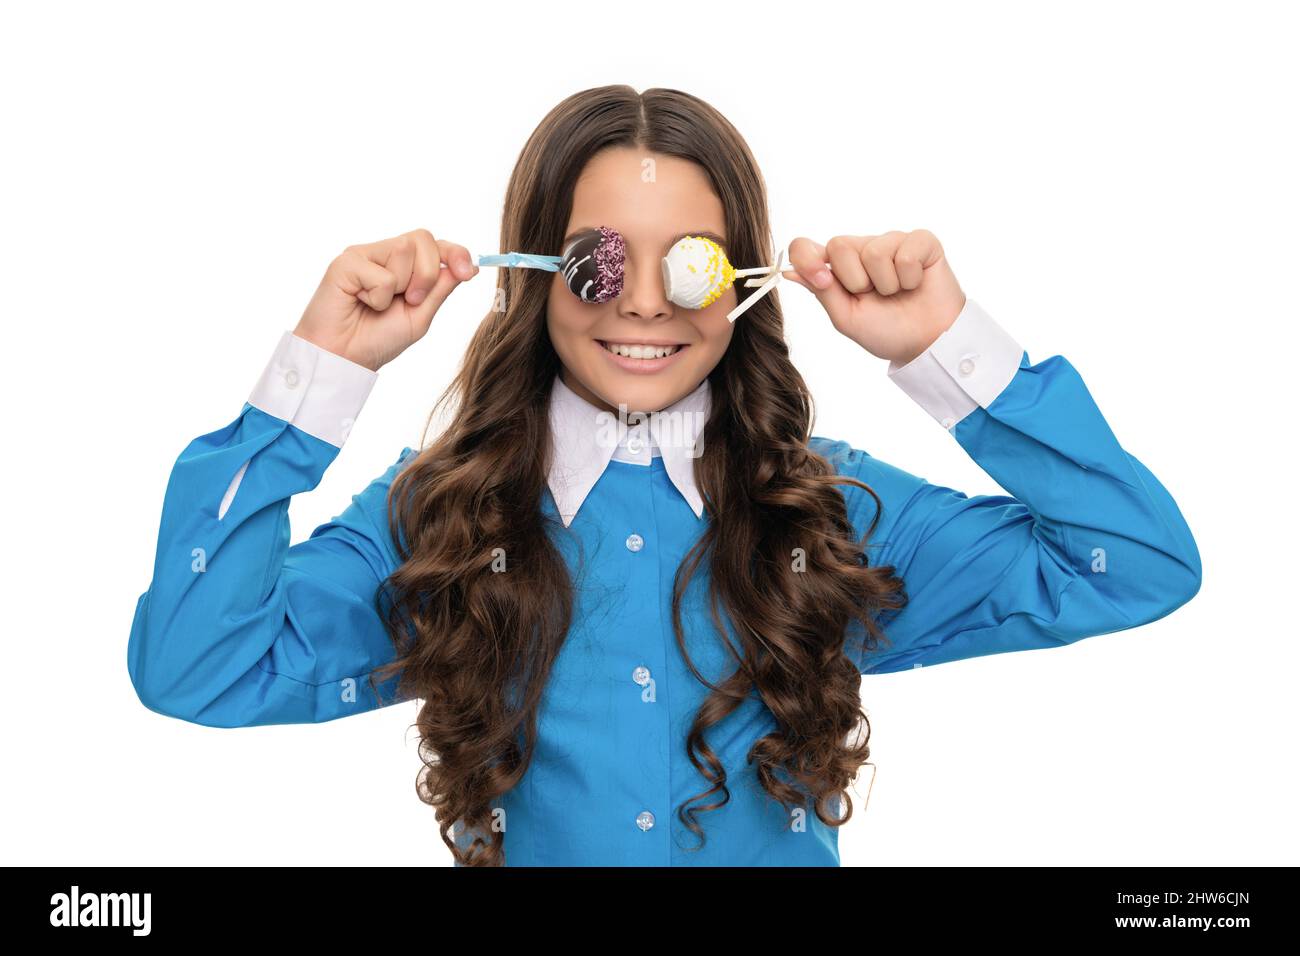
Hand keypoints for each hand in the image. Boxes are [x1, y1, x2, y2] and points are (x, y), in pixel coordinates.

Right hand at [294, 228, 477, 370]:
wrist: (344, 357)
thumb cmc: (377, 339)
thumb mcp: (420, 316)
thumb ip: (440, 289)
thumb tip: (468, 266)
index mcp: (404, 266)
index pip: (435, 245)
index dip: (456, 252)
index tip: (468, 272)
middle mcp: (383, 254)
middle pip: (423, 239)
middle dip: (428, 274)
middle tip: (412, 301)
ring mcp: (364, 255)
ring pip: (403, 249)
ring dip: (401, 285)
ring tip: (379, 305)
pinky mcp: (346, 262)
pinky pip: (381, 272)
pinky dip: (378, 297)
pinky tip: (361, 303)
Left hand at [783, 230, 965, 365]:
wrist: (927, 342)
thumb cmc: (887, 330)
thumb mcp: (847, 317)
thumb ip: (821, 291)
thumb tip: (788, 271)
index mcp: (838, 267)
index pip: (806, 246)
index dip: (807, 258)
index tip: (821, 281)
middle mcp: (862, 248)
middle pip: (838, 244)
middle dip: (856, 281)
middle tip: (874, 295)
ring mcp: (891, 241)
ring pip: (874, 251)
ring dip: (886, 284)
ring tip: (898, 292)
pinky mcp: (920, 241)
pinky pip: (905, 251)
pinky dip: (910, 277)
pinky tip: (916, 283)